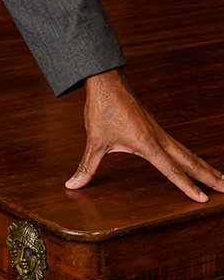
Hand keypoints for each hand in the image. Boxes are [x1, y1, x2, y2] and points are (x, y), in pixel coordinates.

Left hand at [65, 67, 223, 201]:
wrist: (106, 81)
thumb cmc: (102, 109)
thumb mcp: (94, 141)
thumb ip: (86, 166)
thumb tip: (72, 185)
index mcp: (147, 143)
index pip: (171, 169)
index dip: (186, 185)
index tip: (203, 198)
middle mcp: (158, 137)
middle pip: (189, 160)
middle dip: (208, 176)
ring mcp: (158, 131)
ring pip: (186, 152)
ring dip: (203, 166)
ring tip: (220, 180)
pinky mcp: (154, 127)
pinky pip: (178, 145)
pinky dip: (190, 156)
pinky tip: (194, 161)